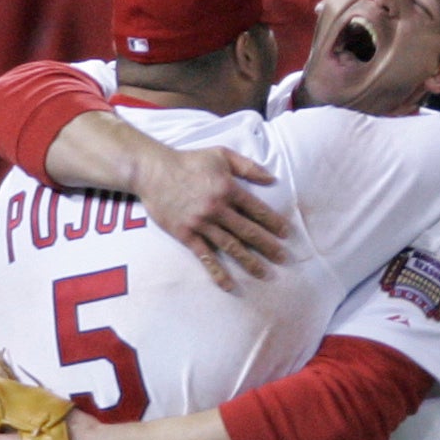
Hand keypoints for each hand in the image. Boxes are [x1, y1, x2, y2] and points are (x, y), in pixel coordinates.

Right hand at [132, 141, 288, 290]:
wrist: (153, 171)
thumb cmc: (189, 161)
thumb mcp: (221, 155)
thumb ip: (247, 166)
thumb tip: (272, 178)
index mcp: (228, 189)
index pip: (257, 210)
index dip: (273, 223)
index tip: (286, 234)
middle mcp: (217, 208)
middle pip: (248, 231)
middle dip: (268, 246)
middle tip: (283, 258)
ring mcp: (202, 223)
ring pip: (231, 246)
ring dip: (249, 261)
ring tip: (264, 273)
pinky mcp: (186, 234)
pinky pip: (205, 256)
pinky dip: (217, 272)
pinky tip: (229, 285)